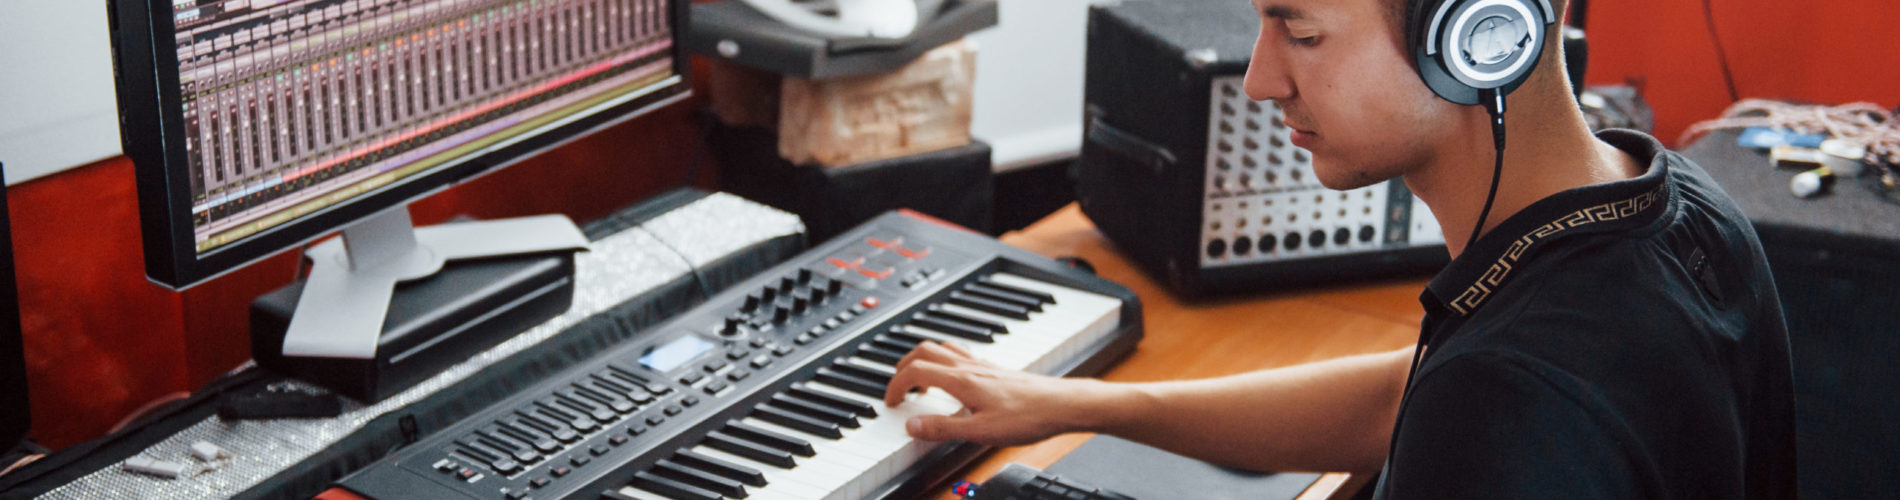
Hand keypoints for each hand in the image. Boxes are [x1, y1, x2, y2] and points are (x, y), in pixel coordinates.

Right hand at [882, 340, 1105, 445]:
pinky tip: (953, 380)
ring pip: (942, 348)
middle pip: (924, 350)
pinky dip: (944, 361)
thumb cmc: (1028, 417)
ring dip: (923, 359)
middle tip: (898, 389)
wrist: (1062, 404)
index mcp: (961, 380)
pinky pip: (960, 354)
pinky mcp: (994, 369)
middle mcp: (970, 366)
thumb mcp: (980, 431)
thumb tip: (912, 426)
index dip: (896, 385)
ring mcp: (983, 365)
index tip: (890, 402)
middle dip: (903, 366)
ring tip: (918, 381)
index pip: (915, 371)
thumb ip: (943, 428)